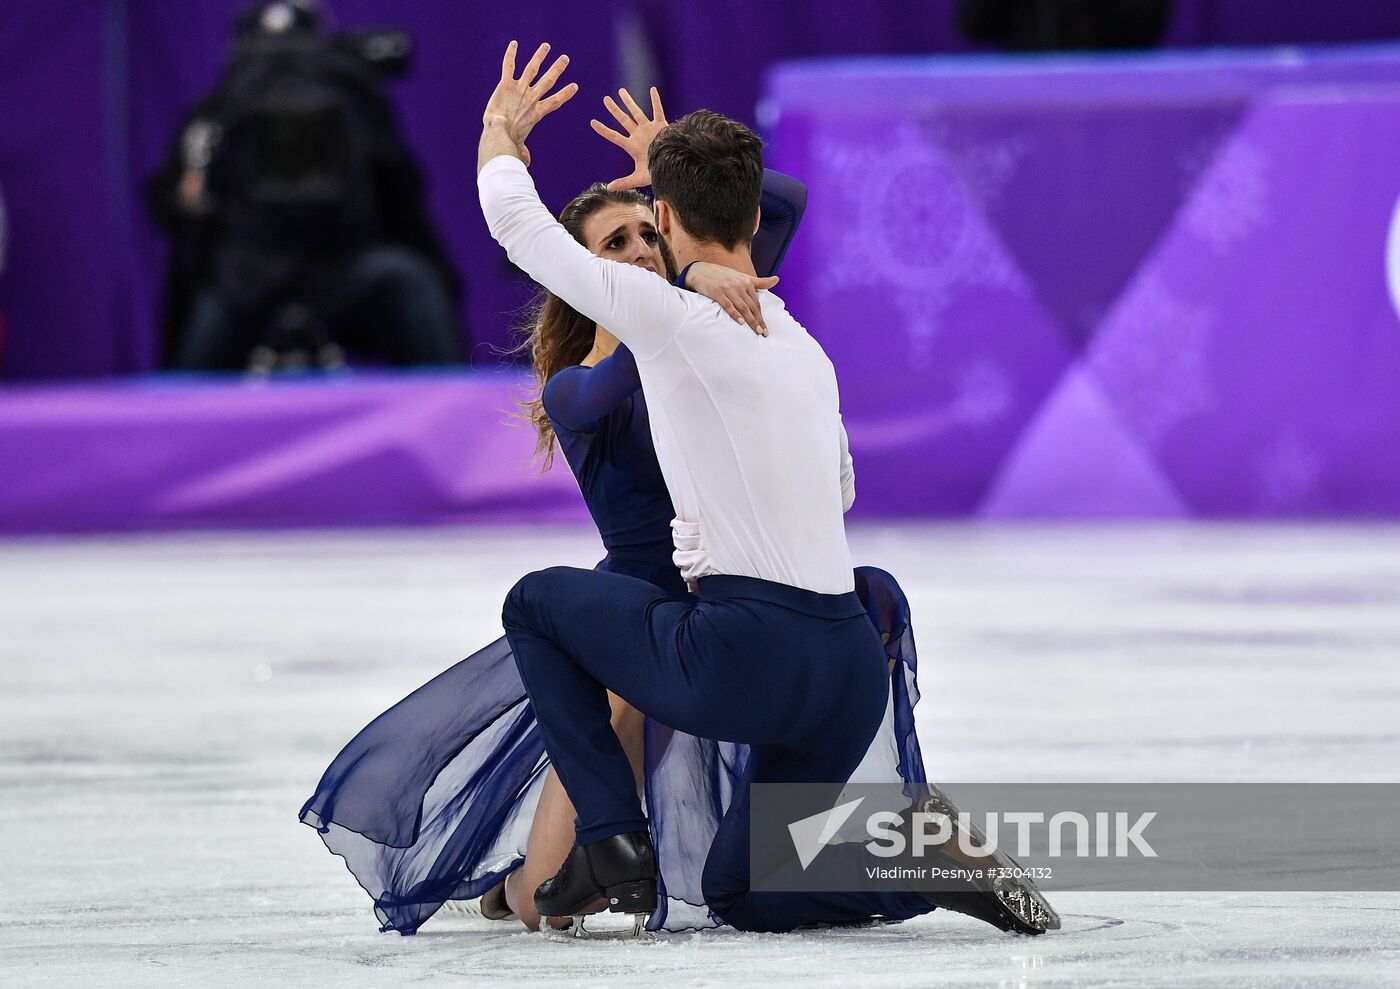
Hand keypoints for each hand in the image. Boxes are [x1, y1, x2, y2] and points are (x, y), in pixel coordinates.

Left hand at [481, 41, 577, 166]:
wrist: (499, 134)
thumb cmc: (508, 143)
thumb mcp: (519, 148)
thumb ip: (524, 153)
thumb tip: (526, 163)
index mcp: (537, 113)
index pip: (555, 101)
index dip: (565, 94)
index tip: (574, 86)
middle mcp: (531, 98)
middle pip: (548, 81)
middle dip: (557, 69)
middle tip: (565, 58)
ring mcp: (519, 90)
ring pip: (532, 69)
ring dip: (539, 56)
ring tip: (546, 46)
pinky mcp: (505, 85)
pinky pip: (509, 66)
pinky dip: (511, 55)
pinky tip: (513, 44)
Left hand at [590, 87, 666, 190]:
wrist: (673, 167)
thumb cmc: (656, 173)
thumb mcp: (638, 178)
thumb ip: (624, 182)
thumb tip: (609, 188)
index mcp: (631, 146)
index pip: (614, 136)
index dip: (603, 130)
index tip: (592, 122)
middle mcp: (638, 135)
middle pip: (623, 120)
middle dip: (614, 110)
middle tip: (605, 99)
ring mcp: (649, 129)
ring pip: (637, 112)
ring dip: (629, 101)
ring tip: (621, 91)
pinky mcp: (661, 126)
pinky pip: (658, 111)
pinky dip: (656, 100)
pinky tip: (652, 90)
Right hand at [684, 263, 778, 334]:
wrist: (700, 270)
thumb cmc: (722, 275)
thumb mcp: (741, 277)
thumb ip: (759, 282)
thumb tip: (777, 279)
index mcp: (746, 282)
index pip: (756, 303)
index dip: (761, 316)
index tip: (765, 328)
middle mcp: (738, 285)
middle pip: (751, 306)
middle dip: (758, 320)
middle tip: (763, 333)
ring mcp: (728, 289)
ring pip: (742, 307)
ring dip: (750, 320)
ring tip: (756, 331)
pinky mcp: (717, 292)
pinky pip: (728, 305)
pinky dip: (735, 314)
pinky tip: (741, 322)